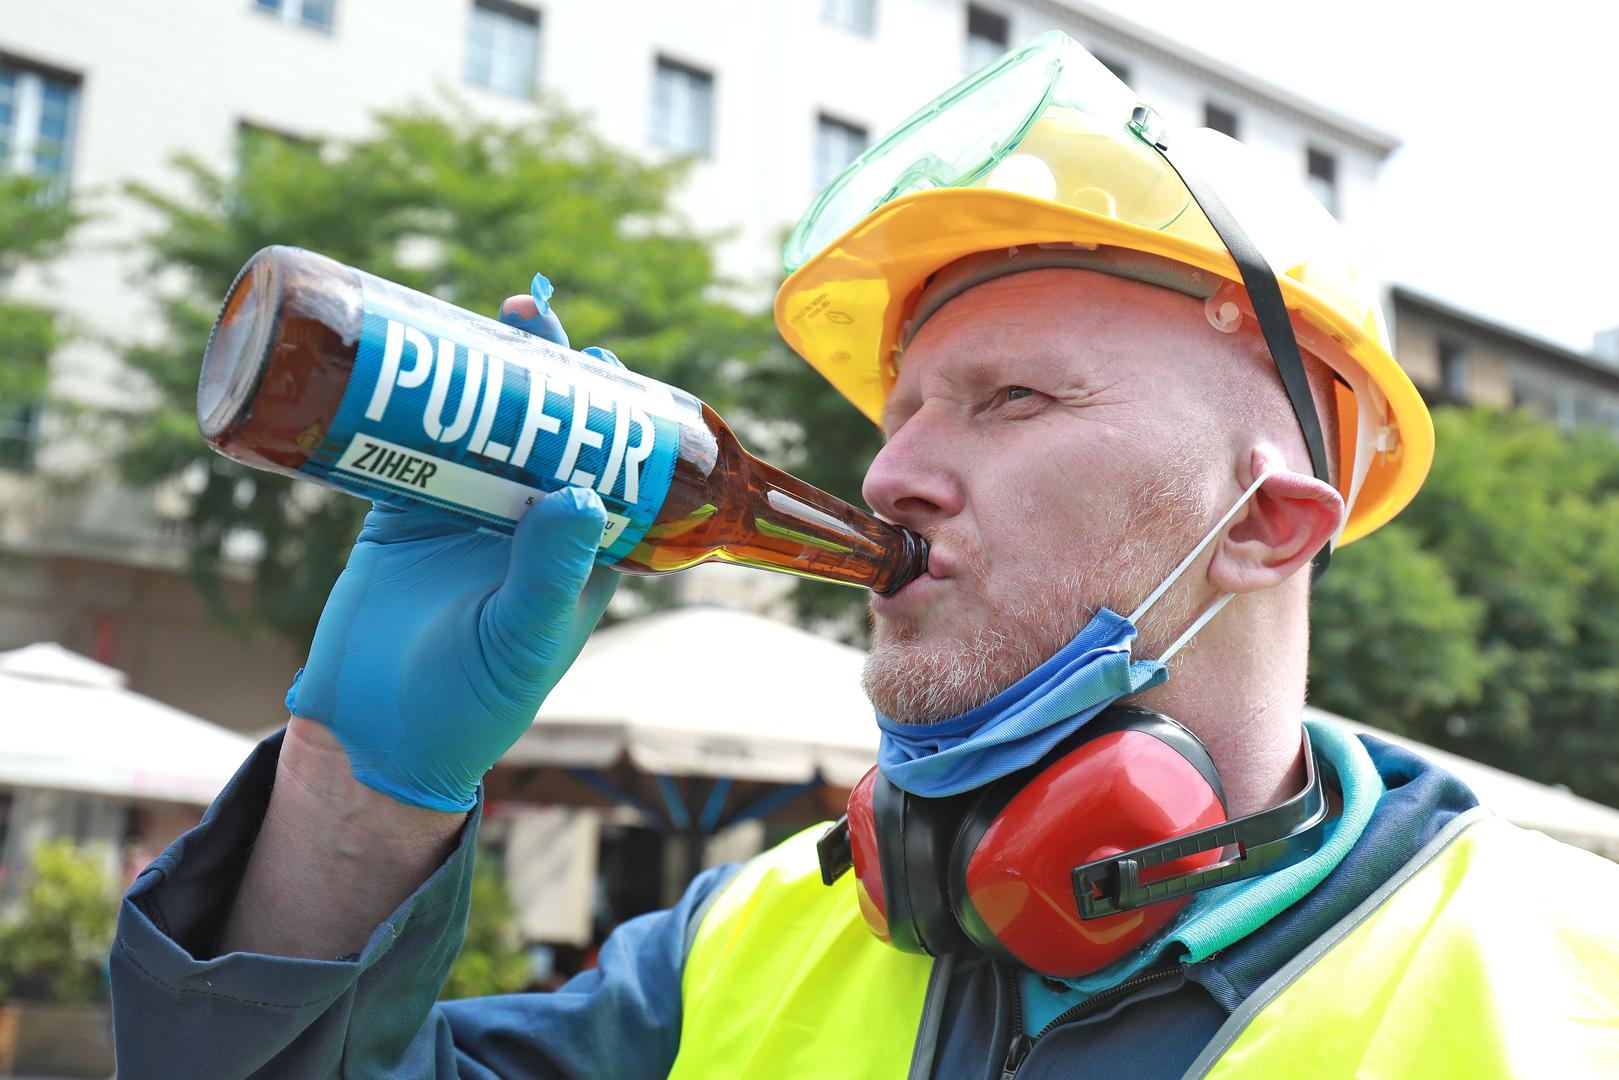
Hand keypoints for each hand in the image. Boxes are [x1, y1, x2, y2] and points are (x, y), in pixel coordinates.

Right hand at [285, 276, 620, 810]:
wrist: (374, 736)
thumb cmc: (468, 706)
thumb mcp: (519, 640)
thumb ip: (548, 573)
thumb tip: (579, 490)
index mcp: (577, 556)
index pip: (606, 469)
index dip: (608, 416)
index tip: (602, 363)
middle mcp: (528, 528)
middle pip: (544, 432)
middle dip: (544, 374)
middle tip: (535, 317)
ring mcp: (465, 516)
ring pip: (482, 429)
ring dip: (484, 375)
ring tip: (491, 316)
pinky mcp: (403, 515)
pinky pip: (410, 446)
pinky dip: (411, 406)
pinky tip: (412, 360)